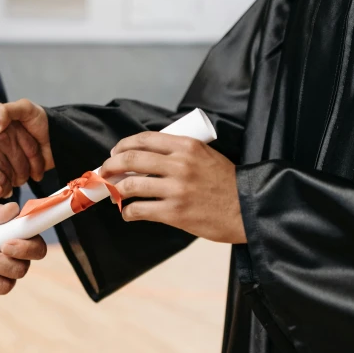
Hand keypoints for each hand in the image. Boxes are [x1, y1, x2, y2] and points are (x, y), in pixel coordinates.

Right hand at [0, 98, 44, 198]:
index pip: (31, 144)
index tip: (35, 170)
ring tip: (1, 187)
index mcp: (6, 119)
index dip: (35, 160)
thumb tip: (4, 126)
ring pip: (12, 175)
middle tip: (15, 182)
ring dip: (8, 184)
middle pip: (23, 162)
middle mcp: (3, 134)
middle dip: (21, 176)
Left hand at [100, 132, 246, 243]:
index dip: (123, 145)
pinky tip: (128, 213)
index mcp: (187, 146)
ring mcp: (176, 189)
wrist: (248, 208)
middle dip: (111, 165)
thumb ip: (180, 153)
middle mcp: (179, 164)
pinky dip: (128, 212)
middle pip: (131, 159)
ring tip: (115, 194)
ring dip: (116, 190)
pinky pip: (139, 210)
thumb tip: (147, 156)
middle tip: (105, 172)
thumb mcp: (206, 155)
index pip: (144, 139)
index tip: (114, 153)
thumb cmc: (226, 183)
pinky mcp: (175, 212)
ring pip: (131, 185)